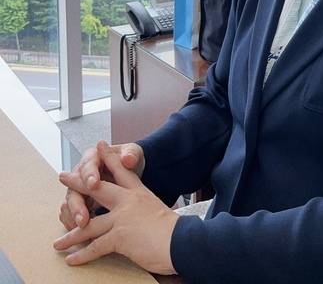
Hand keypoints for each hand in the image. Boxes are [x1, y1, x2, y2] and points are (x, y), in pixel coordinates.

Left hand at [54, 141, 177, 274]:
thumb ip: (142, 208)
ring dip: (71, 235)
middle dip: (79, 182)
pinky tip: (72, 259)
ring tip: (57, 243)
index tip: (100, 145)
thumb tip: (135, 215)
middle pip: (98, 187)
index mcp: (139, 193)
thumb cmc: (174, 231)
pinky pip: (95, 245)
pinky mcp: (120, 234)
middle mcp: (129, 201)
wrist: (182, 241)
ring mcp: (123, 216)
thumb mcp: (158, 210)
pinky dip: (82, 255)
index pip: (123, 170)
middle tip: (63, 176)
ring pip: (90, 223)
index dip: (110, 157)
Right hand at [58, 140, 143, 229]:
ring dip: (74, 219)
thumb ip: (131, 155)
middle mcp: (81, 174)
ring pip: (69, 205)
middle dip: (77, 205)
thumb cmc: (129, 159)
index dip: (89, 174)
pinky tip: (80, 237)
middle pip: (74, 189)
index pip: (87, 164)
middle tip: (83, 219)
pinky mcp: (79, 204)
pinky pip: (69, 216)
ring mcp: (78, 190)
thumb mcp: (132, 154)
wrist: (130, 171)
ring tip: (82, 231)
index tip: (93, 183)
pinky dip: (73, 225)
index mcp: (93, 157)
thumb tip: (128, 159)